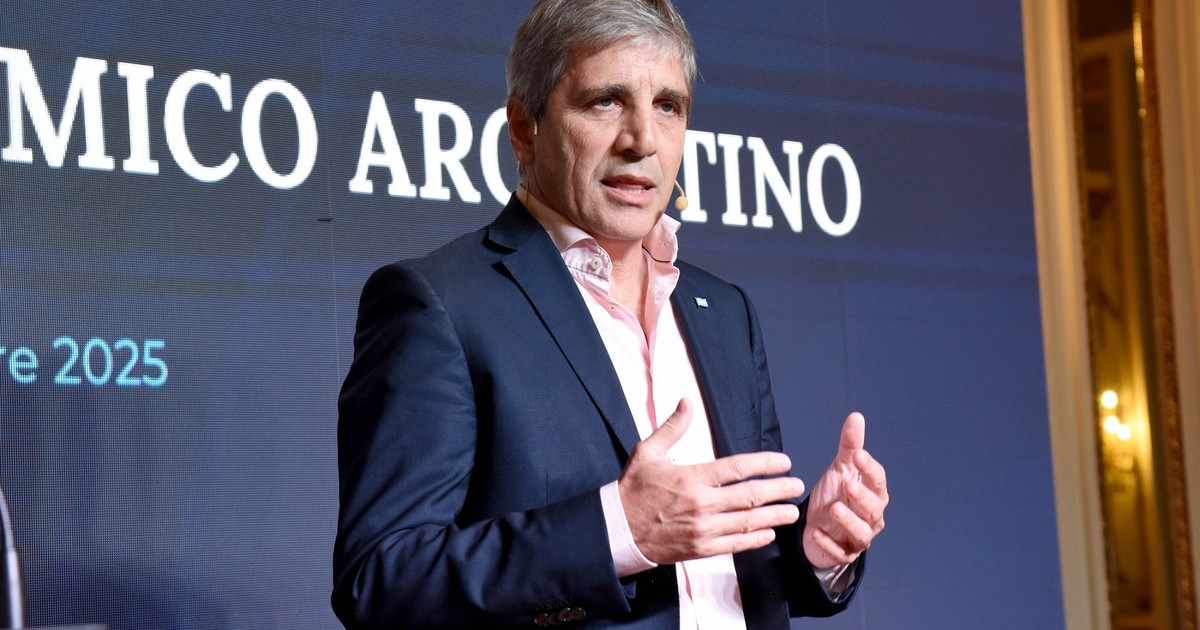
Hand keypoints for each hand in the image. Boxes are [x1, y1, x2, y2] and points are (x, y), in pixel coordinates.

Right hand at [618, 399, 805, 564]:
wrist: (617, 530)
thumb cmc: (632, 490)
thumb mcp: (647, 452)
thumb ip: (672, 427)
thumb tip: (687, 403)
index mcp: (691, 478)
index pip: (737, 468)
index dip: (765, 464)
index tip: (783, 462)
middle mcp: (701, 504)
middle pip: (750, 496)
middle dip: (778, 490)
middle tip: (796, 486)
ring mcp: (702, 529)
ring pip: (747, 522)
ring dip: (774, 516)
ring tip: (792, 512)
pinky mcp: (700, 549)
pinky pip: (735, 544)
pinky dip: (755, 539)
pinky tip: (768, 533)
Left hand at [803, 412, 887, 568]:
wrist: (816, 524)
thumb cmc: (834, 494)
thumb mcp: (840, 468)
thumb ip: (850, 446)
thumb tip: (856, 416)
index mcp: (874, 492)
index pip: (877, 480)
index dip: (869, 468)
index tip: (858, 455)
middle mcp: (871, 516)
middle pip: (873, 508)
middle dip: (862, 497)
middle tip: (847, 485)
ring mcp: (859, 537)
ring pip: (862, 533)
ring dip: (849, 521)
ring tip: (834, 509)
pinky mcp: (844, 553)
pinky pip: (840, 552)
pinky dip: (828, 543)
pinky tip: (815, 532)